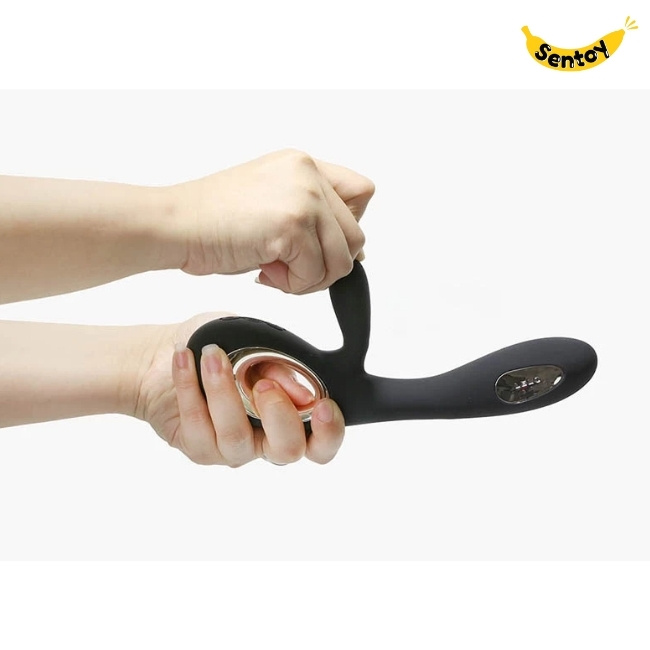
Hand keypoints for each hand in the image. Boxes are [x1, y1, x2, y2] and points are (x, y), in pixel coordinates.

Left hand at [136, 313, 344, 465]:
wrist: (169, 354)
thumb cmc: (224, 348)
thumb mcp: (257, 344)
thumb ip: (281, 367)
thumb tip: (305, 393)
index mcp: (290, 417)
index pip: (321, 443)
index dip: (329, 432)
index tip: (321, 405)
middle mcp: (265, 440)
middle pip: (287, 452)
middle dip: (279, 415)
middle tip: (264, 383)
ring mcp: (232, 449)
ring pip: (235, 436)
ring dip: (224, 390)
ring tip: (211, 354)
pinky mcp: (199, 448)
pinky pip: (198, 424)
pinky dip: (189, 387)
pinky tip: (184, 359)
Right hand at [169, 149, 374, 293]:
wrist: (174, 225)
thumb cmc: (212, 220)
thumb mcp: (272, 205)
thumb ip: (313, 218)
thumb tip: (355, 253)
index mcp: (303, 165)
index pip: (362, 193)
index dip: (347, 227)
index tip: (320, 245)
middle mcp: (308, 174)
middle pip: (355, 235)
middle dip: (325, 264)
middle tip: (288, 268)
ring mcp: (303, 197)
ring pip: (342, 260)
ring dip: (309, 278)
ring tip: (273, 271)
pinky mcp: (292, 224)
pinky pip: (315, 273)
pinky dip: (291, 285)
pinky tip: (263, 272)